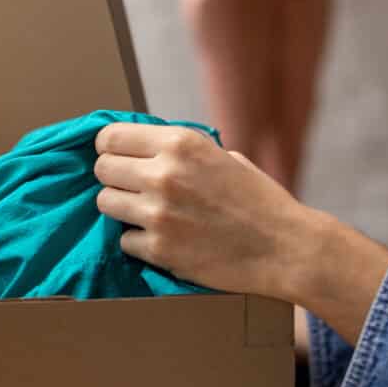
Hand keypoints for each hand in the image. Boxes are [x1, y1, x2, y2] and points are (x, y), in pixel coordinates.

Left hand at [93, 123, 387, 341]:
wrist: (285, 247)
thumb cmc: (258, 199)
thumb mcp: (221, 155)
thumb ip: (180, 151)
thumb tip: (139, 148)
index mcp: (180, 143)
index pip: (110, 137)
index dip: (111, 148)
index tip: (119, 157)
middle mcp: (164, 174)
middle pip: (102, 169)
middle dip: (115, 178)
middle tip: (133, 188)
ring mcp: (158, 213)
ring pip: (106, 203)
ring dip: (122, 209)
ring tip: (149, 213)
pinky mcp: (159, 250)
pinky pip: (125, 240)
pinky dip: (140, 241)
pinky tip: (165, 239)